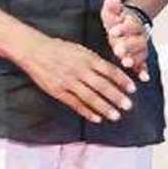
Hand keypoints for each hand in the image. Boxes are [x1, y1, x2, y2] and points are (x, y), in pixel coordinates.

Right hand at [13, 35, 136, 123]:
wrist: (34, 51)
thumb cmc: (60, 49)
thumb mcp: (81, 50)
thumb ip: (96, 62)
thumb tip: (113, 73)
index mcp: (87, 58)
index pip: (110, 71)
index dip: (122, 80)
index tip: (133, 89)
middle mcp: (79, 70)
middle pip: (102, 86)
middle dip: (116, 97)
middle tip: (128, 106)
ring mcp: (68, 82)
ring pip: (90, 97)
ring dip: (104, 108)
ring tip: (116, 116)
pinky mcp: (58, 91)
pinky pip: (75, 104)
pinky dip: (87, 112)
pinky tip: (97, 118)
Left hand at [99, 0, 151, 81]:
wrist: (126, 28)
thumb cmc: (117, 22)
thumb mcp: (112, 12)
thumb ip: (112, 5)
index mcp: (133, 25)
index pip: (132, 25)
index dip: (124, 28)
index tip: (114, 30)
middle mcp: (139, 37)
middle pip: (138, 41)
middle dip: (128, 46)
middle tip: (118, 49)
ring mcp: (140, 48)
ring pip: (141, 53)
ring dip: (135, 58)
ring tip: (126, 62)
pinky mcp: (139, 58)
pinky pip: (144, 65)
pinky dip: (144, 71)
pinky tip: (143, 77)